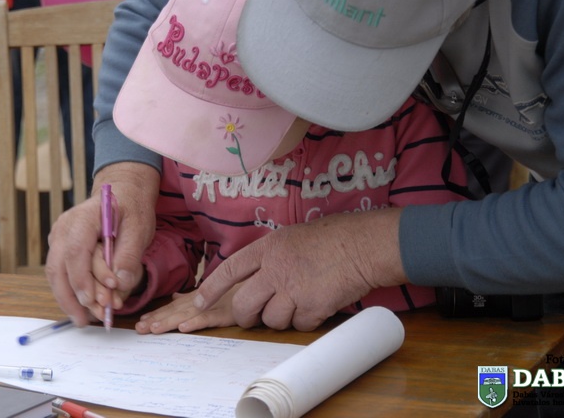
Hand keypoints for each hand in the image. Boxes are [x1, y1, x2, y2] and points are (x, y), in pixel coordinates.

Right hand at [46, 162, 159, 325]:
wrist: (122, 192)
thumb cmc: (132, 208)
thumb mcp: (139, 228)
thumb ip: (129, 255)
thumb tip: (119, 285)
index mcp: (84, 217)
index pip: (75, 251)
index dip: (82, 280)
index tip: (95, 302)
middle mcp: (64, 227)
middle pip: (58, 267)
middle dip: (73, 297)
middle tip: (90, 320)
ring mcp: (59, 237)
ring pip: (55, 274)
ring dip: (68, 299)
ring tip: (85, 320)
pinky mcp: (60, 247)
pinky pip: (60, 272)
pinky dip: (69, 291)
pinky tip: (82, 307)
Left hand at [134, 284, 242, 334]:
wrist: (258, 287)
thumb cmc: (234, 292)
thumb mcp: (210, 293)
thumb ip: (192, 296)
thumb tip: (175, 295)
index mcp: (196, 298)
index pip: (172, 307)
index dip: (157, 313)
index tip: (141, 320)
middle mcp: (200, 301)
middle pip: (175, 311)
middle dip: (156, 320)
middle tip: (139, 328)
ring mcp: (211, 307)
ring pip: (186, 315)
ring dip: (169, 322)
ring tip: (154, 329)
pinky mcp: (224, 314)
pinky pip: (208, 318)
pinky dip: (195, 322)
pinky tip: (183, 327)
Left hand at [194, 208, 406, 330]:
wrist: (364, 245)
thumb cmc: (333, 237)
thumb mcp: (293, 237)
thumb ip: (271, 256)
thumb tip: (256, 278)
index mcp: (268, 248)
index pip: (229, 270)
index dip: (211, 288)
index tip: (199, 302)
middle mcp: (276, 269)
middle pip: (245, 305)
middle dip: (247, 317)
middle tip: (254, 318)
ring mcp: (294, 290)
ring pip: (271, 320)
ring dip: (282, 318)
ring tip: (300, 301)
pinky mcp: (312, 308)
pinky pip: (298, 326)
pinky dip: (306, 321)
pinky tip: (318, 303)